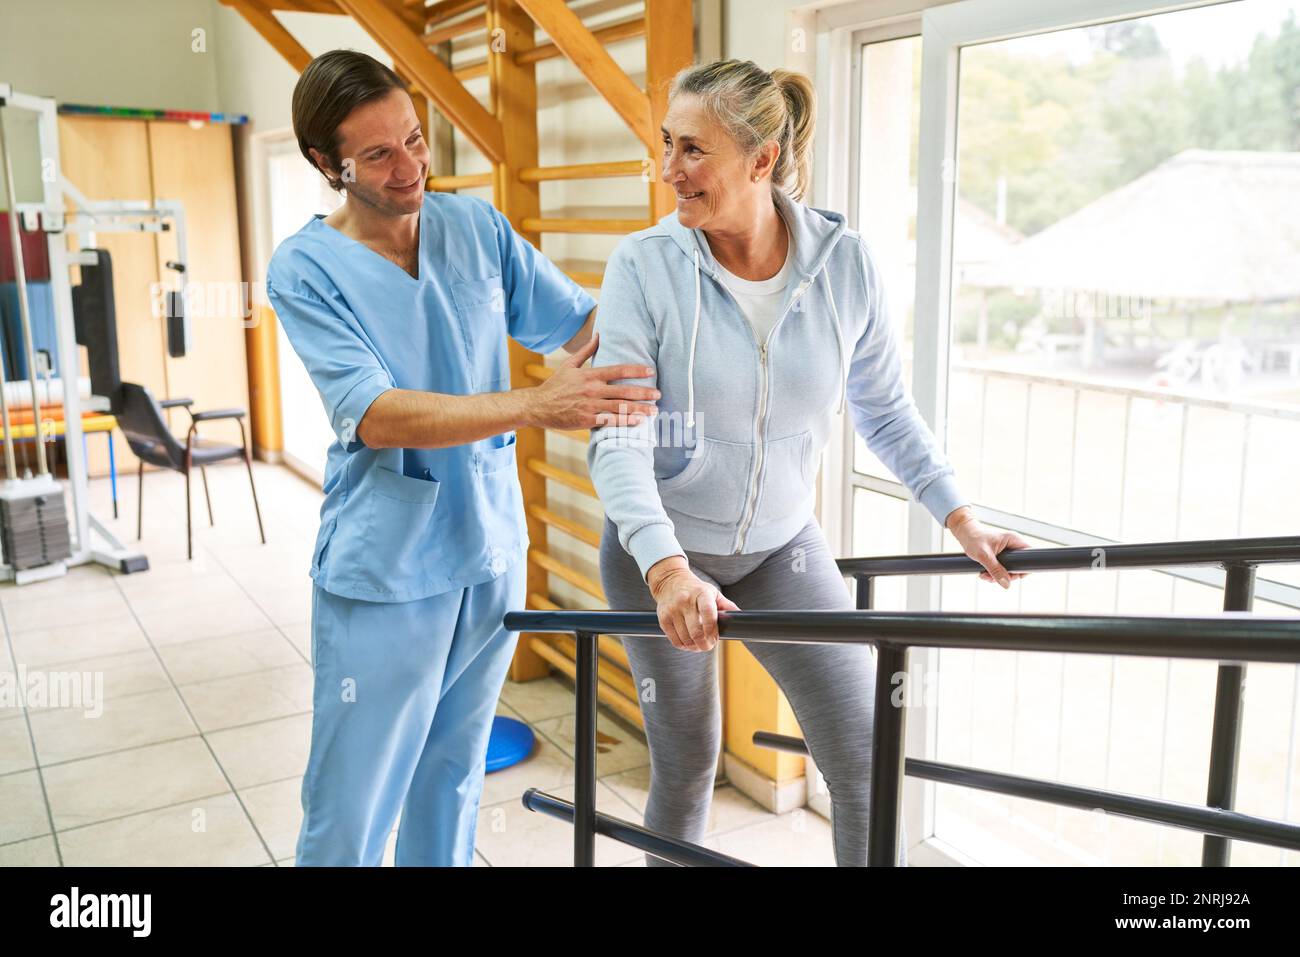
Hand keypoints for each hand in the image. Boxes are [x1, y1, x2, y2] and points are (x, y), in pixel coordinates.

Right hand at [525, 333, 659, 429]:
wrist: (538, 406)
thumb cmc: (555, 385)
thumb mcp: (569, 365)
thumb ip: (586, 350)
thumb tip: (599, 334)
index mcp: (590, 375)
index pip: (618, 370)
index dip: (636, 370)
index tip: (651, 371)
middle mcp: (592, 390)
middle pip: (623, 391)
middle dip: (644, 393)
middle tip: (659, 394)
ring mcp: (590, 406)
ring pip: (620, 407)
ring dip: (639, 409)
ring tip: (654, 410)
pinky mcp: (586, 420)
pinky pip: (610, 421)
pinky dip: (624, 421)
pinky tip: (637, 421)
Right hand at [646, 558, 739, 652]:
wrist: (670, 581)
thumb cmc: (695, 589)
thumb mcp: (712, 592)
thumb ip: (726, 605)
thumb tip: (741, 617)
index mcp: (701, 593)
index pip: (708, 613)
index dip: (712, 630)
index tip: (715, 638)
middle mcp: (685, 601)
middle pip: (696, 631)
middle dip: (705, 644)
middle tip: (709, 646)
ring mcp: (672, 610)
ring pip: (685, 639)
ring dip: (694, 647)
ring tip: (700, 645)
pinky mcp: (663, 618)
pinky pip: (674, 640)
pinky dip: (683, 646)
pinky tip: (689, 644)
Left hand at [946, 507, 1030, 588]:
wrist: (964, 534)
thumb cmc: (974, 539)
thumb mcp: (984, 555)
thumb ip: (995, 570)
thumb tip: (1006, 584)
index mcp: (1014, 540)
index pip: (1030, 556)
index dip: (1024, 568)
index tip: (1011, 575)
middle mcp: (1013, 546)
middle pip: (1019, 566)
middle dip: (1006, 575)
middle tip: (992, 577)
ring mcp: (1008, 552)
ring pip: (1010, 570)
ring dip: (997, 576)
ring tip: (984, 575)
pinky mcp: (1002, 557)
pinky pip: (1003, 569)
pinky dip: (994, 574)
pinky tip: (984, 573)